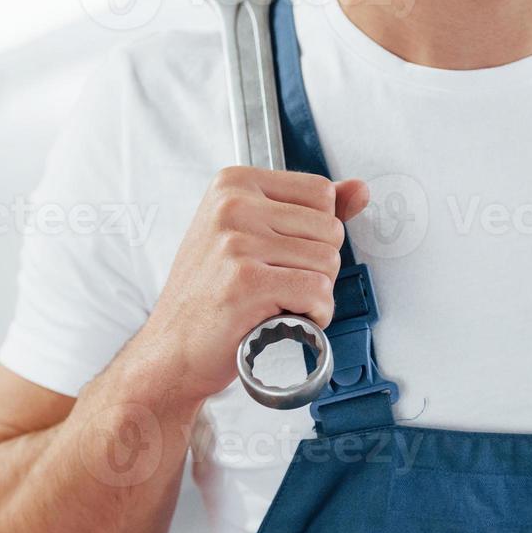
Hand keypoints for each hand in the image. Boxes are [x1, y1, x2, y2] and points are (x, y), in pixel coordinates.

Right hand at [132, 167, 368, 404]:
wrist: (172, 349)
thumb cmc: (209, 295)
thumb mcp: (251, 235)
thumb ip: (307, 210)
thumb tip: (359, 191)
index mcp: (233, 183)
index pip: (321, 192)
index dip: (314, 233)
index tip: (280, 254)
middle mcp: (233, 205)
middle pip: (330, 229)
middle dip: (316, 266)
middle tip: (276, 284)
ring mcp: (237, 242)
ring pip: (328, 262)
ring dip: (314, 294)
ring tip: (276, 302)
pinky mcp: (247, 282)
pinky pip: (318, 293)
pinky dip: (313, 316)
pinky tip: (283, 319)